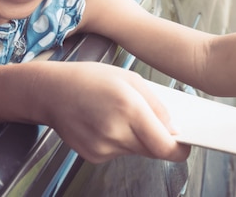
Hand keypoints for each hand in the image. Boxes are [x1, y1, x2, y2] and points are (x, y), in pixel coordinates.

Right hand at [36, 62, 190, 163]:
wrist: (50, 92)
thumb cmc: (90, 79)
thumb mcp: (130, 78)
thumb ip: (156, 104)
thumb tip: (174, 129)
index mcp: (129, 108)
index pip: (165, 146)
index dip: (179, 149)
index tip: (185, 144)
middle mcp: (116, 132)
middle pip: (152, 150)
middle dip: (158, 139)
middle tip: (153, 123)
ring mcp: (103, 147)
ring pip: (136, 151)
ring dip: (138, 138)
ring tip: (121, 115)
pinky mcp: (93, 155)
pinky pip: (118, 152)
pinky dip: (120, 140)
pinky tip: (106, 122)